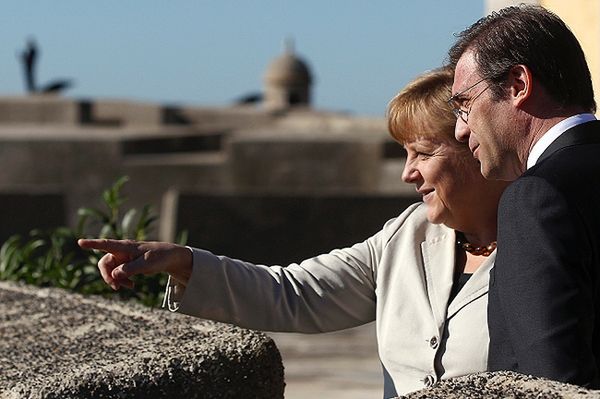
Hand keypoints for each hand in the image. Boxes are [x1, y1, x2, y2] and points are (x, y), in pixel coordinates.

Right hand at [77, 239, 192, 289]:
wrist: (169, 258)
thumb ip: (130, 269)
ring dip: (115, 280)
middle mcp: (121, 251)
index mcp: (126, 247)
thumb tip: (114, 275)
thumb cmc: (159, 257)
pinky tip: (131, 286)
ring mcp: (123, 258)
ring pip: (110, 271)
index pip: (106, 244)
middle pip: (104, 263)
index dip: (93, 244)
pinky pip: (117, 274)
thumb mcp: (147, 264)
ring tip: (129, 286)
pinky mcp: (126, 265)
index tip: (80, 242)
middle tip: (115, 287)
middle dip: (107, 276)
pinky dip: (121, 281)